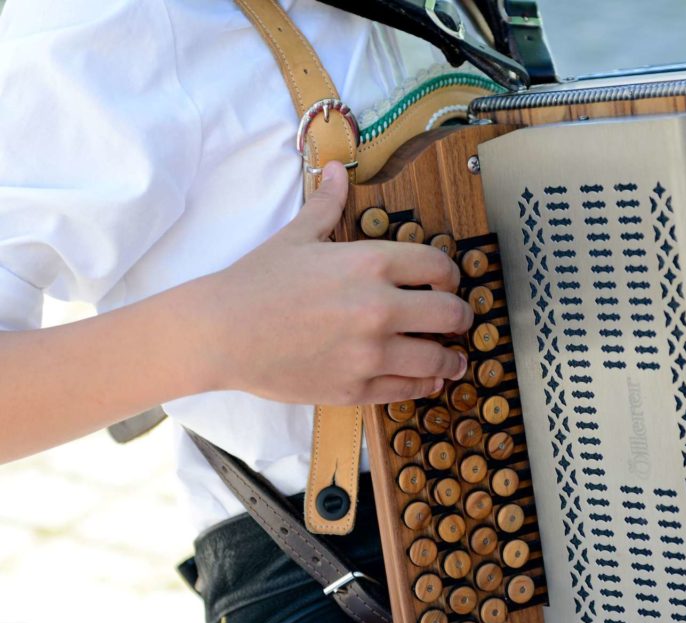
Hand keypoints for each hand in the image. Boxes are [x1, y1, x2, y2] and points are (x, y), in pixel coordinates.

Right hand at [194, 162, 472, 404]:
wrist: (221, 332)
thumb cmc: (257, 281)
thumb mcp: (297, 236)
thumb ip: (328, 204)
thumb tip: (337, 169)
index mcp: (371, 264)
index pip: (439, 266)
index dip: (452, 275)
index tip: (448, 283)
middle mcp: (379, 308)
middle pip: (451, 314)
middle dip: (461, 317)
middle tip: (459, 320)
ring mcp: (370, 353)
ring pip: (438, 358)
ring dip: (452, 358)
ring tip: (454, 358)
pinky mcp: (357, 388)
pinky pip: (410, 389)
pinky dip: (426, 384)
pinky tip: (429, 379)